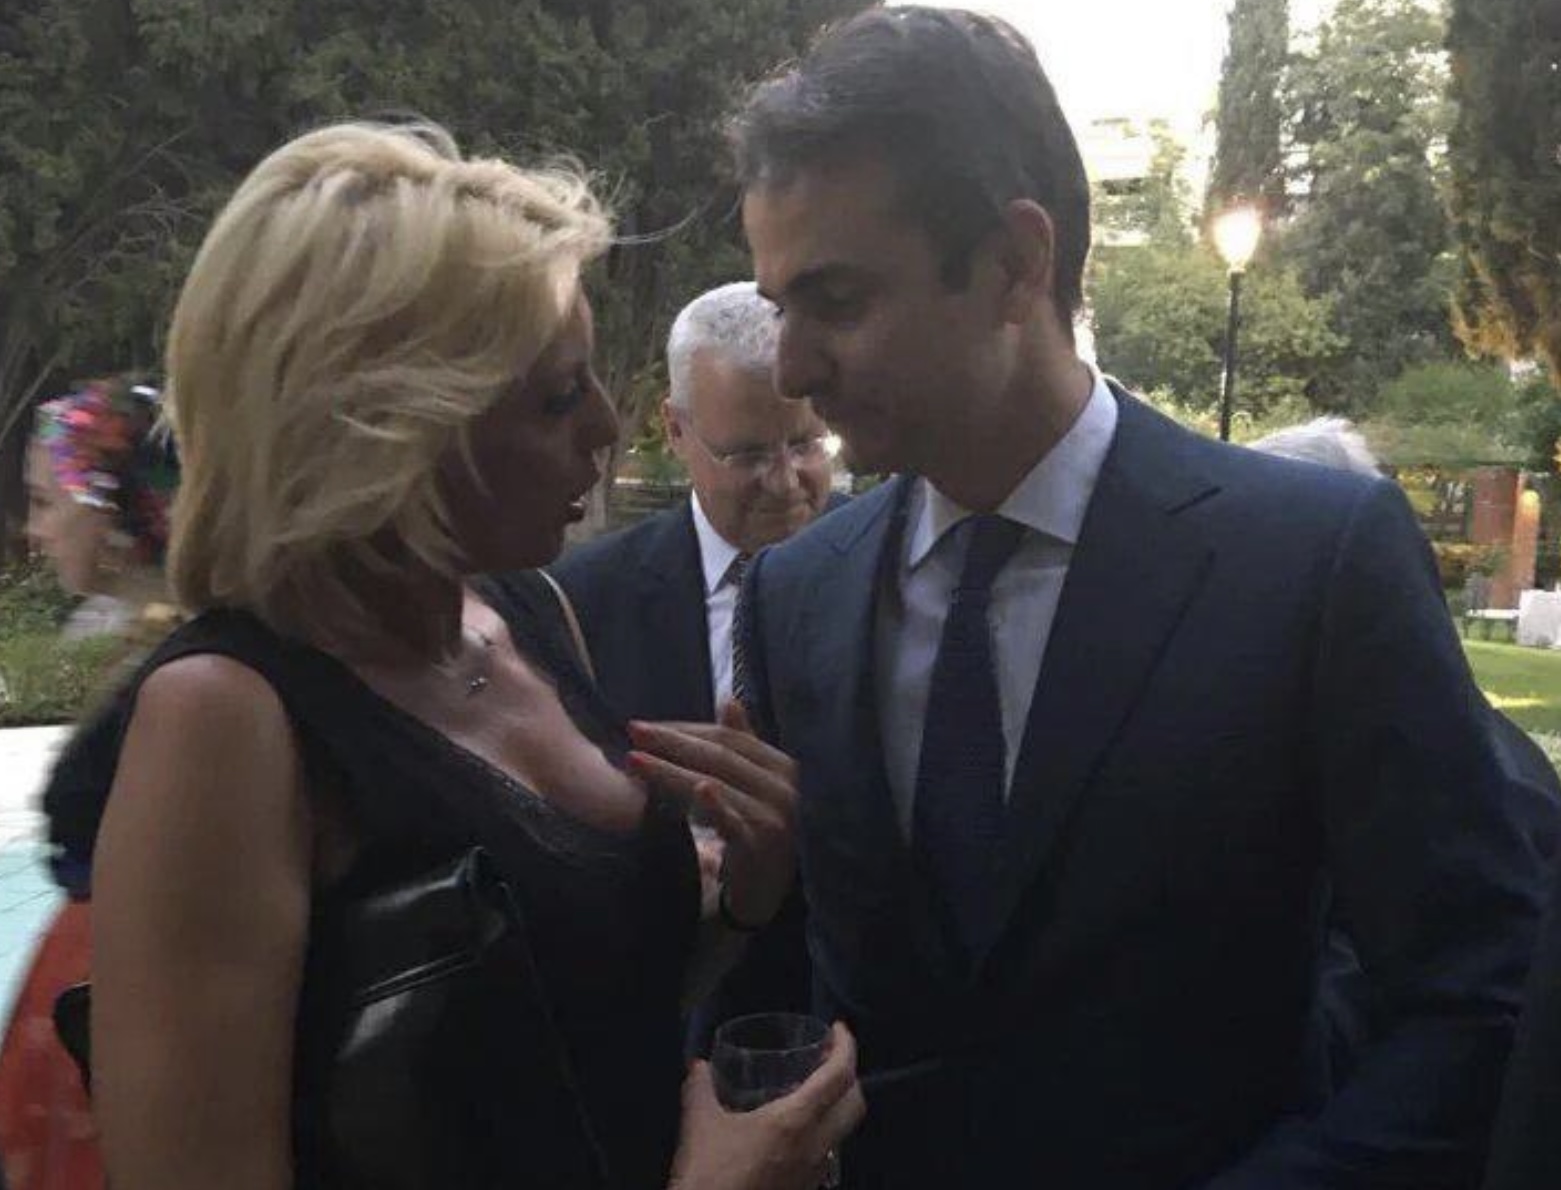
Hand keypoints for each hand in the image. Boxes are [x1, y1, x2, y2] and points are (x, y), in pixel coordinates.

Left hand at [627, 701, 796, 928]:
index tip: (645, 726)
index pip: (726, 738)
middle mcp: (783, 787)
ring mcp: (776, 816)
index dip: (684, 729)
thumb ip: (742, 745)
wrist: (761, 894)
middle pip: (719, 756)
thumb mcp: (750, 786)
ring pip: (715, 784)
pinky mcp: (763, 845)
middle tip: (632, 732)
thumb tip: (730, 699)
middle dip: (671, 743)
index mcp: (781, 766)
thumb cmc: (753, 834)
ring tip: (635, 762)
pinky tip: (696, 790)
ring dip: (671, 772)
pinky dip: (715, 805)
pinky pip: (733, 821)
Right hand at [668, 1022, 865, 1189]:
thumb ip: (699, 1087)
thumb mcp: (699, 1124)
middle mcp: (815, 1146)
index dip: (846, 1047)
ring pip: (845, 1130)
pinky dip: (824, 1130)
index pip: (839, 1077)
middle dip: (849, 1076)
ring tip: (812, 1090)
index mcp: (795, 1121)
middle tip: (828, 1059)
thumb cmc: (709, 1175)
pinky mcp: (806, 1189)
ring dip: (839, 1105)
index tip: (838, 1029)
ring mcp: (815, 1172)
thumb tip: (697, 1064)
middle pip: (855, 1104)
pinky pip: (828, 1152)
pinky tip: (795, 1128)